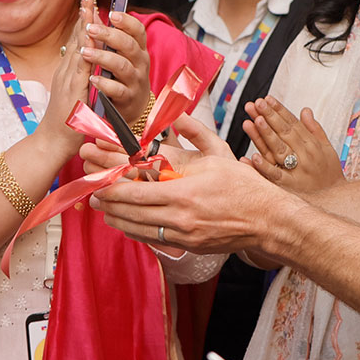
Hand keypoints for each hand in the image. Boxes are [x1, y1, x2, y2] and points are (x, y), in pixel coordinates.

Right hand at [36, 0, 97, 164]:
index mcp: (69, 72)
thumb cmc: (66, 120)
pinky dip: (86, 56)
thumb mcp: (75, 92)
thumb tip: (89, 62)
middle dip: (83, 18)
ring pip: (78, 51)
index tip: (88, 3)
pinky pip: (81, 71)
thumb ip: (81, 77)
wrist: (52, 142)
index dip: (83, 22)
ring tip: (89, 10)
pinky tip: (92, 42)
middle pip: (76, 40)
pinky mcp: (73, 94)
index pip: (77, 42)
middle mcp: (66, 73)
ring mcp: (68, 82)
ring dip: (84, 30)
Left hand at [84, 10, 150, 125]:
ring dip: (103, 57)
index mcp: (138, 49)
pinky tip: (92, 78)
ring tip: (85, 52)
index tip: (111, 14)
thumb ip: (107, 36)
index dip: (127, 21)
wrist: (131, 107)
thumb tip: (91, 11)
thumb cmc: (122, 76)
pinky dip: (105, 84)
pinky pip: (118, 90)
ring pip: (122, 66)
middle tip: (90, 28)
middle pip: (129, 45)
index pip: (138, 30)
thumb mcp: (119, 55)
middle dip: (109, 35)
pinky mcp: (128, 98)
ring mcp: (135, 81)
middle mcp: (140, 63)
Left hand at [90, 112, 287, 252]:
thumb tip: (178, 115)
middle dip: (107, 201)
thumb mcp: (220, 154)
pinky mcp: (187, 245)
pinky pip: (152, 239)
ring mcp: (182, 234)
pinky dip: (135, 230)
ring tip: (103, 208)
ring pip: (137, 228)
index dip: (112, 185)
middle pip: (131, 210)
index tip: (97, 177)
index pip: (136, 189)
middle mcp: (178, 216)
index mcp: (183, 191)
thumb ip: (196, 133)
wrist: (267, 220)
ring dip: (117, 217)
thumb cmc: (245, 186)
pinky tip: (127, 223)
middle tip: (92, 192)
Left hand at [244, 96, 342, 192]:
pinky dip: (264, 166)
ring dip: (265, 135)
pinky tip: (252, 157)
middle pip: (284, 133)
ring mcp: (297, 171)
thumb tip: (304, 110)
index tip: (267, 98)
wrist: (336, 202)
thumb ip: (315, 129)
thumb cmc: (330, 174)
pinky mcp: (289, 187)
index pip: (293, 123)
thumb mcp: (328, 149)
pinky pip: (275, 175)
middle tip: (256, 103)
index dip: (280, 110)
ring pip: (278, 150)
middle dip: (269, 116)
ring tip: (253, 120)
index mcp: (312, 144)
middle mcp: (305, 155)